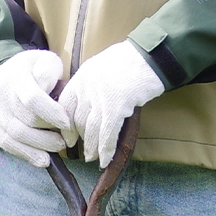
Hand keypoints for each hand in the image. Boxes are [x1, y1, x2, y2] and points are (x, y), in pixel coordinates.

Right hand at [0, 49, 73, 167]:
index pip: (32, 98)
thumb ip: (49, 71)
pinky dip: (26, 154)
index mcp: (16, 75)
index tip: (67, 123)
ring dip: (40, 146)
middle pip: (26, 120)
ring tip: (57, 146)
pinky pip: (7, 144)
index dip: (51, 113)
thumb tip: (48, 90)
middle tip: (66, 138)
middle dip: (48, 133)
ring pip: (16, 135)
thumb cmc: (33, 69)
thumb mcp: (44, 60)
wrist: (3, 74)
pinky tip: (43, 159)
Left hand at [59, 41, 166, 167]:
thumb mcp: (102, 66)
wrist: (150, 56)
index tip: (68, 136)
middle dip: (80, 138)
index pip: (65, 104)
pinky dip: (106, 149)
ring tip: (92, 158)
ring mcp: (101, 97)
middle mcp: (87, 87)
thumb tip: (88, 102)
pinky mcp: (117, 106)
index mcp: (82, 76)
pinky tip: (105, 159)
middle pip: (78, 119)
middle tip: (84, 151)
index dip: (65, 123)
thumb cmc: (130, 60)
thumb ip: (92, 83)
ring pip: (91, 129)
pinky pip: (107, 133)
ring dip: (92, 147)